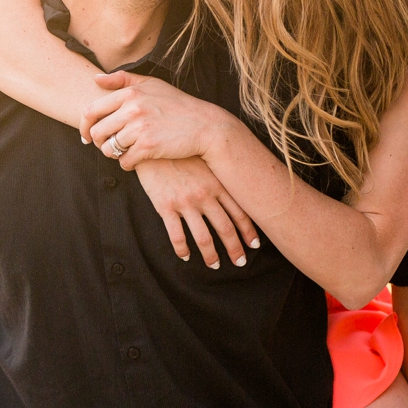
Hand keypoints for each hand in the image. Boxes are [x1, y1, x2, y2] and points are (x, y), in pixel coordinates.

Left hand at [83, 72, 235, 168]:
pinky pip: (124, 161)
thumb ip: (123, 80)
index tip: (87, 136)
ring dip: (113, 154)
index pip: (91, 110)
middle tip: (110, 146)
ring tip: (124, 152)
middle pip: (97, 132)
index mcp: (130, 92)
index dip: (85, 126)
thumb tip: (95, 79)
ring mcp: (139, 128)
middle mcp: (132, 109)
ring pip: (109, 149)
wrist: (205, 126)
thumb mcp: (152, 84)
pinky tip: (135, 160)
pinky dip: (127, 164)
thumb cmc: (176, 105)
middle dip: (100, 143)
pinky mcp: (148, 147)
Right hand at [134, 158, 259, 269]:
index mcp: (217, 184)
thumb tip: (233, 187)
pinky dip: (182, 249)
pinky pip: (176, 235)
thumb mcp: (204, 158)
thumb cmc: (180, 149)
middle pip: (225, 229)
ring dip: (211, 255)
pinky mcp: (165, 206)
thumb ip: (217, 174)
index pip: (240, 212)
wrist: (153, 142)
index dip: (249, 231)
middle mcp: (205, 195)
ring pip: (203, 237)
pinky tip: (185, 256)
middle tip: (240, 263)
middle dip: (235, 249)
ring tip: (215, 265)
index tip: (254, 244)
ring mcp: (185, 202)